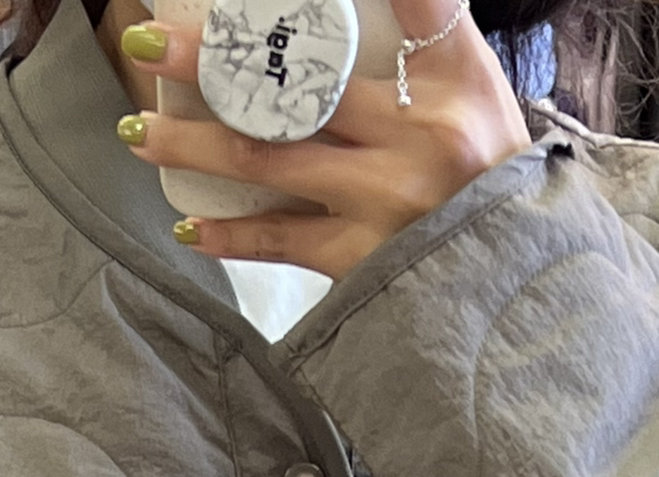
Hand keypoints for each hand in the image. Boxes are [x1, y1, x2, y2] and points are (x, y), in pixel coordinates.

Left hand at [114, 0, 530, 278]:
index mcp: (440, 88)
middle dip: (211, 66)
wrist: (518, 269)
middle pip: (292, 92)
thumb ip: (425, 12)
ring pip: (269, 167)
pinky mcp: (364, 264)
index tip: (227, 3)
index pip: (386, 14)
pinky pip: (284, 244)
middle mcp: (409, 146)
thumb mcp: (470, 73)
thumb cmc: (489, 159)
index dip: (303, 9)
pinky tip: (188, 226)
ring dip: (195, 150)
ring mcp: (382, 209)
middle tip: (147, 45)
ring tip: (140, 132)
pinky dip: (232, 236)